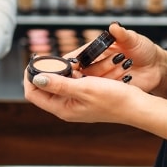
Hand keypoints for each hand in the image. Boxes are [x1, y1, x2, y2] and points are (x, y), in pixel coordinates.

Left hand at [22, 64, 145, 124]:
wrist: (136, 106)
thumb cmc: (114, 100)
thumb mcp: (84, 88)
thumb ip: (59, 84)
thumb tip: (37, 78)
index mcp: (62, 109)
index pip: (33, 94)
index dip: (30, 77)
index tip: (34, 61)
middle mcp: (67, 107)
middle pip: (45, 87)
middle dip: (47, 70)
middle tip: (52, 57)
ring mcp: (76, 101)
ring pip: (60, 82)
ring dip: (62, 70)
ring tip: (70, 60)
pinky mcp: (85, 95)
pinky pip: (73, 81)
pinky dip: (74, 71)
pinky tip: (81, 65)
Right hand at [65, 23, 166, 94]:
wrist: (157, 67)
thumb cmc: (144, 49)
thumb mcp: (134, 39)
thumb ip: (122, 34)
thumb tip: (113, 26)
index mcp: (96, 50)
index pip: (77, 57)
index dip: (73, 63)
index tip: (76, 65)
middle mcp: (97, 65)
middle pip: (82, 72)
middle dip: (94, 69)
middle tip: (108, 64)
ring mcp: (104, 79)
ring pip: (95, 83)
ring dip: (109, 75)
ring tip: (126, 64)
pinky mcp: (113, 90)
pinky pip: (107, 91)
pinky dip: (116, 85)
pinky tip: (128, 76)